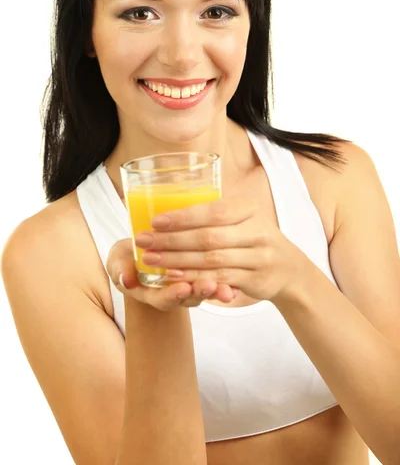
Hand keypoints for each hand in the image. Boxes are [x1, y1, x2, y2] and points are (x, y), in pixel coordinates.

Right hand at [106, 238, 239, 311]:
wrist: (146, 251)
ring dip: (217, 289)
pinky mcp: (204, 275)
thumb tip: (125, 279)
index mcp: (153, 292)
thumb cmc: (130, 257)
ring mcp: (191, 286)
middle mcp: (175, 293)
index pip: (164, 298)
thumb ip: (120, 269)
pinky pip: (218, 281)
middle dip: (199, 292)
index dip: (173, 294)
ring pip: (205, 291)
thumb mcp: (119, 261)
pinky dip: (229, 282)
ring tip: (226, 287)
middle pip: (189, 298)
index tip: (181, 287)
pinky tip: (238, 278)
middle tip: (209, 286)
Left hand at [135, 196, 311, 303]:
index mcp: (248, 209)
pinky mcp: (256, 278)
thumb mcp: (242, 218)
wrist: (289, 268)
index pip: (212, 211)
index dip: (182, 217)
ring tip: (152, 260)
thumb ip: (214, 215)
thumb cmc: (252, 237)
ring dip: (177, 261)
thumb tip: (167, 206)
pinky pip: (219, 278)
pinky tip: (174, 277)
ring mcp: (258, 256)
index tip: (155, 222)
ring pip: (211, 259)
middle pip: (208, 237)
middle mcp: (256, 230)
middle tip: (144, 242)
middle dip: (172, 240)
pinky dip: (194, 277)